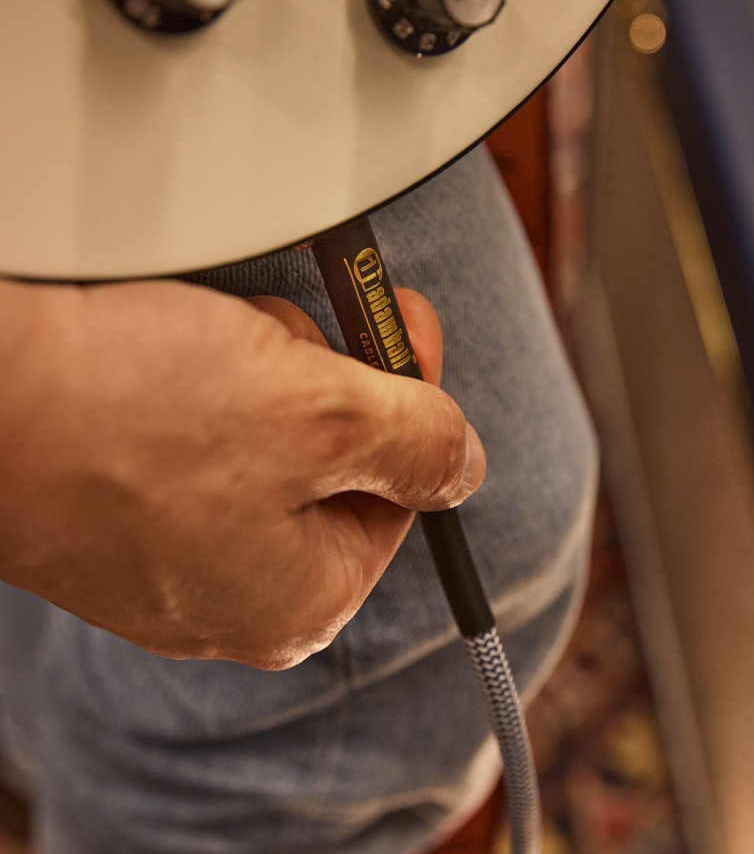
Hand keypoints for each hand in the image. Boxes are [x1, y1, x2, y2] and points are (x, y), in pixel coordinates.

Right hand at [0, 278, 484, 668]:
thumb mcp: (328, 418)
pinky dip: (200, 375)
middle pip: (330, 462)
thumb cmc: (142, 413)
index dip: (415, 403)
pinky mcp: (110, 499)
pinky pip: (193, 430)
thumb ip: (420, 445)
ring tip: (211, 343)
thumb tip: (467, 466)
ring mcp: (161, 551)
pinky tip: (164, 350)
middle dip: (324, 380)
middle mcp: (227, 594)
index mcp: (295, 601)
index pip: (401, 496)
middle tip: (288, 336)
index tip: (404, 328)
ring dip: (261, 367)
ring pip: (264, 434)